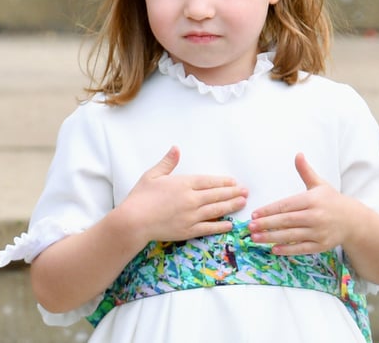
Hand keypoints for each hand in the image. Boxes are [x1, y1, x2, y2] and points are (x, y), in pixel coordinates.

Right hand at [119, 146, 247, 244]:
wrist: (132, 222)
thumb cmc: (140, 198)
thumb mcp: (152, 175)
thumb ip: (167, 162)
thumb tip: (176, 148)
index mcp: (184, 184)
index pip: (209, 182)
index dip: (223, 182)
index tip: (234, 182)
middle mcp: (191, 199)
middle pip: (217, 195)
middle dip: (233, 193)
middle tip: (245, 191)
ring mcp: (191, 216)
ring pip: (216, 210)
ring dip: (231, 206)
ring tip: (243, 203)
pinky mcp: (188, 230)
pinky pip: (208, 228)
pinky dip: (220, 226)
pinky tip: (229, 224)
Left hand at [249, 153, 364, 255]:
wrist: (352, 220)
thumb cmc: (332, 201)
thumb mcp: (319, 184)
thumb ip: (306, 171)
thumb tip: (298, 154)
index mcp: (313, 200)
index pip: (286, 205)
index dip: (269, 210)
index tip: (255, 214)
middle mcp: (316, 216)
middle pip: (286, 221)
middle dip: (266, 224)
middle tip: (250, 227)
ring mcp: (319, 232)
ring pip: (291, 236)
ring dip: (271, 237)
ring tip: (255, 238)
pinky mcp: (321, 246)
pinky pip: (301, 248)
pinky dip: (287, 249)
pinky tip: (274, 249)